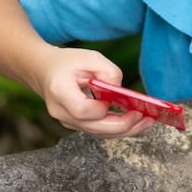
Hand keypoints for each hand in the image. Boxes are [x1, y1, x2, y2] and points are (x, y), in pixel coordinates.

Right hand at [37, 48, 156, 138]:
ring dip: (125, 130)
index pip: (84, 110)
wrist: (44, 71)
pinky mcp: (76, 124)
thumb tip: (123, 92)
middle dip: (124, 126)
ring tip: (147, 122)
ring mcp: (67, 121)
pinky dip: (117, 128)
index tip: (120, 102)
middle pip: (94, 128)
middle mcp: (61, 112)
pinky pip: (98, 130)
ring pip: (98, 133)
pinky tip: (135, 122)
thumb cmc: (68, 63)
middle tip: (146, 118)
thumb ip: (109, 73)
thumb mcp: (91, 58)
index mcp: (60, 92)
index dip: (104, 110)